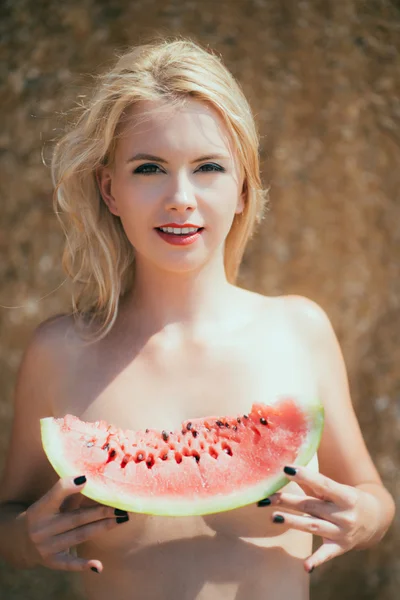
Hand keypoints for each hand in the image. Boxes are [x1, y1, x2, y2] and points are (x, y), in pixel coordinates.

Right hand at [24, 475, 128, 573]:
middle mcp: (41, 529)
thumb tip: (92, 479)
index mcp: (40, 509)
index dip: (68, 487)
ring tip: (121, 519)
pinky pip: (69, 563)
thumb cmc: (43, 515)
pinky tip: (99, 566)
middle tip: (121, 507)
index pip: (54, 496)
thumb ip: (68, 493)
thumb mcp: (50, 503)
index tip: (86, 479)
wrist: (19, 541)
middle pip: (76, 518)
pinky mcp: (51, 561)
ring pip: (79, 536)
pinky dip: (84, 564)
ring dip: (102, 527)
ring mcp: (46, 547)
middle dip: (101, 512)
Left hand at [260, 466, 379, 572]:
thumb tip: (287, 470)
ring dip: (293, 522)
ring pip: (313, 526)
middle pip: (311, 506)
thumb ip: (313, 483)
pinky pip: (326, 554)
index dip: (305, 476)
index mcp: (345, 495)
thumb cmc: (346, 498)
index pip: (323, 484)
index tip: (286, 469)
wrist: (374, 520)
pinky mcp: (340, 547)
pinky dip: (316, 560)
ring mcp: (342, 533)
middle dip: (287, 501)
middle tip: (266, 498)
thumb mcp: (336, 488)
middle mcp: (344, 515)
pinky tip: (305, 566)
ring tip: (274, 517)